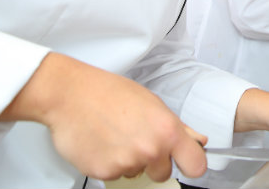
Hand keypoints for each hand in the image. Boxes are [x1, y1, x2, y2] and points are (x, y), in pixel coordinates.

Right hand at [0, 52, 208, 180]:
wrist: (70, 95)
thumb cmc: (108, 93)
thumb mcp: (152, 102)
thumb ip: (178, 127)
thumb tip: (197, 140)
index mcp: (167, 130)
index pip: (196, 165)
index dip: (192, 164)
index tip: (186, 162)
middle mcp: (150, 149)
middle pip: (163, 173)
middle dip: (155, 161)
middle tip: (138, 139)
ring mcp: (127, 163)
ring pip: (137, 172)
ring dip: (129, 160)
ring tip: (116, 135)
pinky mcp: (104, 173)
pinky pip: (114, 175)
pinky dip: (109, 163)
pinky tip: (102, 143)